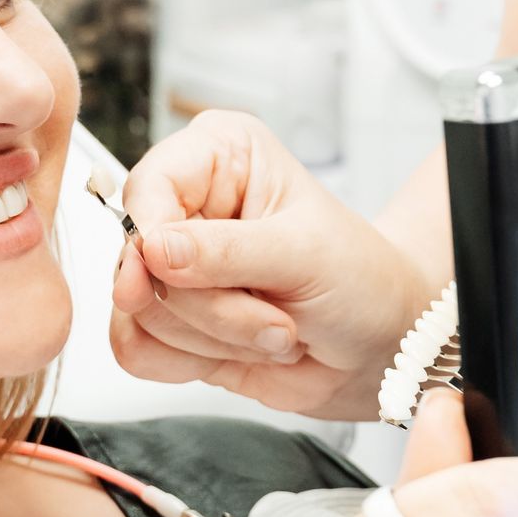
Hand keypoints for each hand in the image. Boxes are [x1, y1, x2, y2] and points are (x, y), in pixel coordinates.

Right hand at [109, 109, 434, 419]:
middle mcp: (190, 205)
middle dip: (210, 306)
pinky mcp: (172, 320)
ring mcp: (175, 268)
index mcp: (221, 154)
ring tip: (275, 329)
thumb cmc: (360, 277)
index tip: (162, 272)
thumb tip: (153, 248)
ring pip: (138, 313)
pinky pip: (139, 351)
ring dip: (213, 337)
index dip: (147, 235)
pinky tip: (244, 349)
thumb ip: (226, 251)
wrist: (379, 343)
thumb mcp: (305, 253)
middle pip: (137, 260)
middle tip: (276, 315)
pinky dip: (194, 362)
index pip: (149, 186)